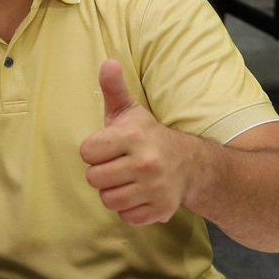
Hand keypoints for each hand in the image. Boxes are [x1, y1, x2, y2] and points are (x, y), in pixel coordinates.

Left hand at [78, 60, 192, 225]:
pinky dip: (130, 208)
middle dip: (103, 172)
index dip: (95, 151)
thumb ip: (113, 88)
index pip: (87, 152)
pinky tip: (140, 193)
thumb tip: (108, 62)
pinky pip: (126, 217)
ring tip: (128, 179)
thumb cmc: (147, 136)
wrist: (190, 164)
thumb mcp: (129, 111)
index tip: (110, 147)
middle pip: (94, 179)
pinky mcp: (161, 211)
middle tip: (119, 164)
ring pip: (108, 200)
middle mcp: (146, 163)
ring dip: (114, 192)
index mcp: (133, 137)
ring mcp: (155, 189)